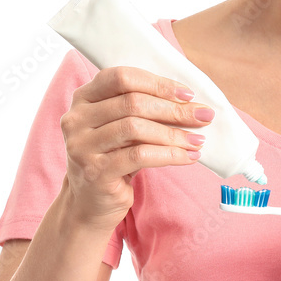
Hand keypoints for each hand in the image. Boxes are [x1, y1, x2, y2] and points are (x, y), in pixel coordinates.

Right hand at [59, 65, 212, 231]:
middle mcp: (76, 118)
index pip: (121, 78)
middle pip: (132, 103)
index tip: (188, 95)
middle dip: (174, 110)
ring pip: (136, 128)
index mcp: (84, 98)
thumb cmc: (114, 157)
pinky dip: (169, 155)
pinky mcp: (95, 171)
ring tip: (197, 140)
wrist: (91, 201)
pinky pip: (139, 156)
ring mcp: (82, 145)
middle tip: (203, 116)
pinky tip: (188, 157)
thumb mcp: (125, 128)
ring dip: (173, 134)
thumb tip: (193, 105)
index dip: (158, 83)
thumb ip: (146, 111)